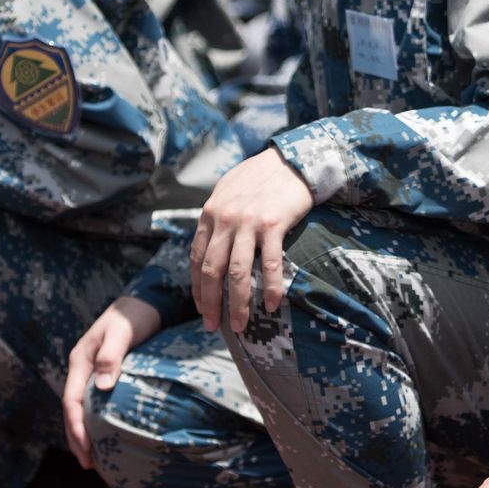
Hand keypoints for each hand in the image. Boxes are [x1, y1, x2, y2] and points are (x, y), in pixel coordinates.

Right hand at [63, 296, 164, 467]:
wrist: (142, 303)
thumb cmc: (133, 317)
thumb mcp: (123, 332)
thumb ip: (112, 356)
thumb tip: (103, 387)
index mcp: (80, 360)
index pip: (72, 400)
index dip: (76, 427)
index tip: (85, 449)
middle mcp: (82, 369)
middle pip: (72, 410)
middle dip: (77, 438)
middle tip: (88, 465)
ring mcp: (91, 372)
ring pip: (82, 408)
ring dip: (84, 433)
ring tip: (93, 459)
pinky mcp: (104, 375)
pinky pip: (94, 403)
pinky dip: (96, 422)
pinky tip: (106, 436)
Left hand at [189, 148, 314, 333]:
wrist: (292, 160)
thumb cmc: (261, 177)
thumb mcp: (228, 191)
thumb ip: (216, 216)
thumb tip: (209, 243)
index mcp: (210, 214)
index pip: (196, 258)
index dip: (197, 288)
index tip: (202, 308)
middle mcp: (224, 219)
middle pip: (211, 271)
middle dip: (210, 303)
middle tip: (213, 326)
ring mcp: (248, 223)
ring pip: (237, 273)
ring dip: (237, 304)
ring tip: (240, 325)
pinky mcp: (273, 225)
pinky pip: (269, 265)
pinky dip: (269, 288)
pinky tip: (271, 305)